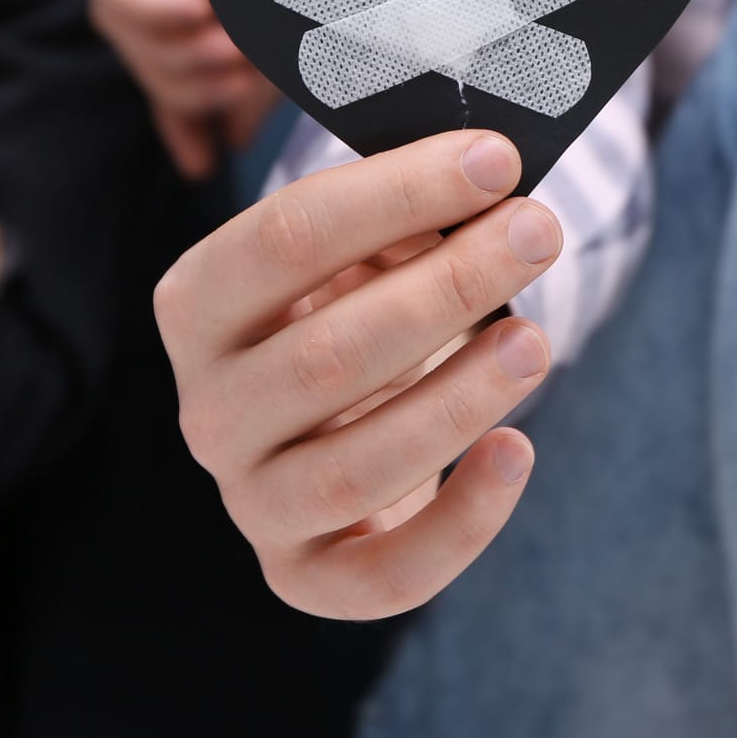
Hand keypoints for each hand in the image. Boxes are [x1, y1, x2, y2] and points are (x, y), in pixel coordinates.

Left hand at [81, 0, 529, 178]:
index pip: (166, 67)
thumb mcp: (290, 22)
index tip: (204, 165)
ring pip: (120, 24)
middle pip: (141, 52)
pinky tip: (195, 12)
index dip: (179, 119)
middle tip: (235, 85)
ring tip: (227, 49)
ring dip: (169, 51)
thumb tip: (227, 146)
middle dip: (184, 84)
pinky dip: (146, 7)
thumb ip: (254, 80)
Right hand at [153, 129, 560, 618]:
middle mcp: (207, 409)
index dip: (396, 194)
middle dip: (448, 288)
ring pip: (351, 469)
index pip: (284, 237)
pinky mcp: (305, 576)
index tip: (495, 161)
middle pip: (326, 354)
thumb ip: (405, 216)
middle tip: (538, 233)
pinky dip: (461, 522)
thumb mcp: (365, 250)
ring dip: (457, 401)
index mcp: (197, 304)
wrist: (344, 423)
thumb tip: (481, 191)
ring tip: (536, 343)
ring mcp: (250, 500)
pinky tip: (516, 452)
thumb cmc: (357, 310)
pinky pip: (382, 576)